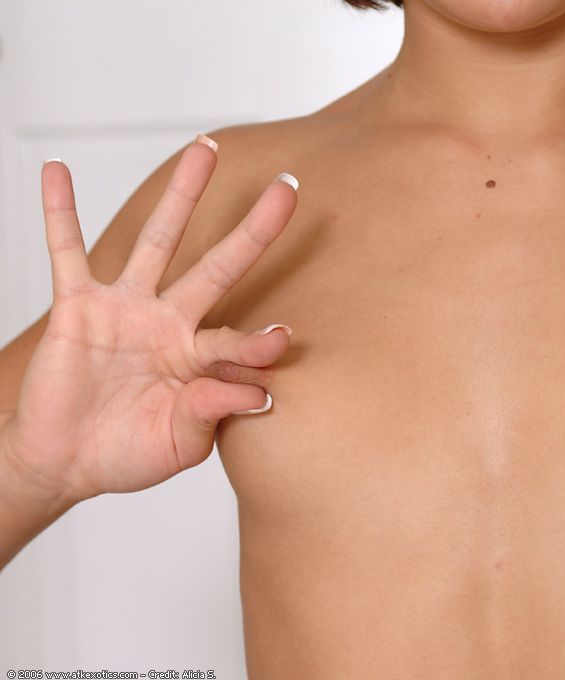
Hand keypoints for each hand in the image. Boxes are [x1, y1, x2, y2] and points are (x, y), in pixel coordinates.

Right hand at [3, 136, 297, 503]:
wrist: (64, 461)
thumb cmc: (126, 453)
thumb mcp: (177, 444)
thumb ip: (211, 415)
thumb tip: (258, 393)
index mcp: (200, 359)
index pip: (237, 341)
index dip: (258, 342)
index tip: (281, 338)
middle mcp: (170, 322)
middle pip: (219, 265)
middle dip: (253, 228)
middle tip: (288, 187)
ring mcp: (126, 308)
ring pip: (159, 240)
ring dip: (182, 195)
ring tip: (205, 149)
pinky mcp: (78, 306)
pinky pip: (66, 251)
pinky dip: (59, 213)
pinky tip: (57, 172)